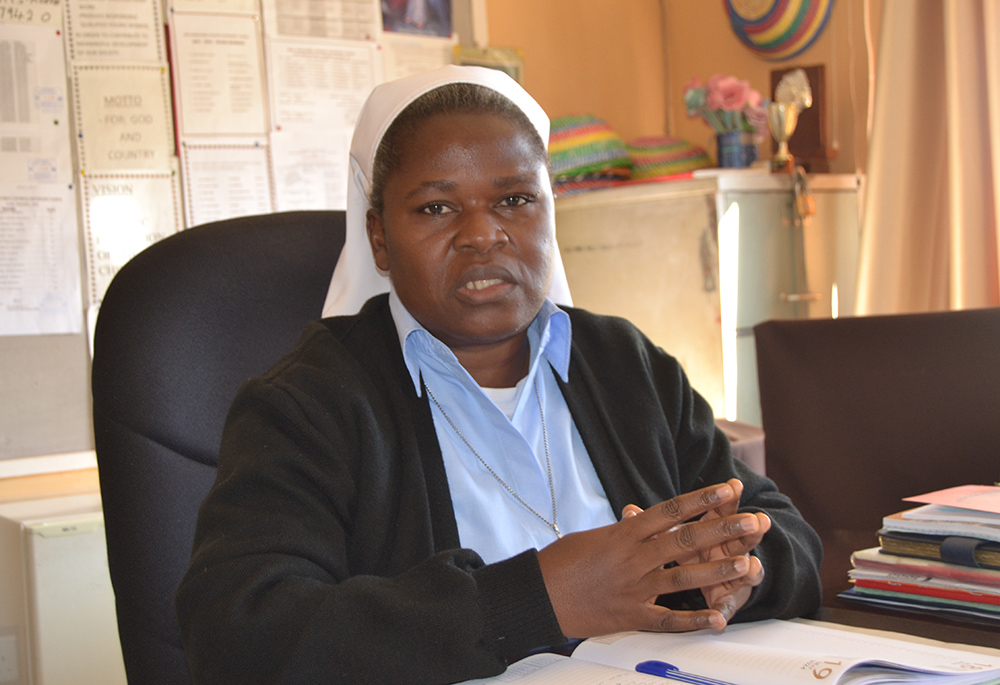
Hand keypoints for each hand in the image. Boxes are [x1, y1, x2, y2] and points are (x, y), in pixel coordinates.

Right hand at [536, 481, 763, 638]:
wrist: (537, 594)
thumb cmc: (561, 562)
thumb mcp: (594, 537)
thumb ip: (625, 531)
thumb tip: (643, 520)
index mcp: (624, 533)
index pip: (670, 511)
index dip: (701, 500)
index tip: (727, 490)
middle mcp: (633, 558)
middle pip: (685, 541)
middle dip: (723, 530)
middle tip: (754, 523)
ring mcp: (633, 588)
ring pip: (683, 578)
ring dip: (718, 572)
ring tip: (748, 564)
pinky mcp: (629, 616)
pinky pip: (667, 619)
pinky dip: (693, 620)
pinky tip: (717, 619)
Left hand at [666, 478, 768, 622]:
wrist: (706, 578)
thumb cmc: (686, 549)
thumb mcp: (669, 536)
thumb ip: (654, 524)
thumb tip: (628, 511)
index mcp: (710, 532)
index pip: (721, 512)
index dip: (726, 500)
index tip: (734, 485)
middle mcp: (728, 552)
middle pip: (741, 540)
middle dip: (749, 531)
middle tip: (759, 521)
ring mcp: (732, 575)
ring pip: (744, 571)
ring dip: (749, 569)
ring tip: (751, 565)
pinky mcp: (726, 600)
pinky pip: (725, 607)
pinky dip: (723, 611)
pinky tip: (722, 619)